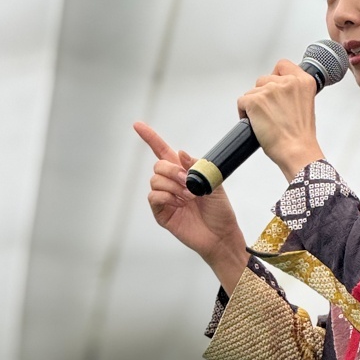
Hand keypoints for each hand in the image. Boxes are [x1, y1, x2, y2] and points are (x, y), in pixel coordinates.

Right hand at [133, 121, 247, 290]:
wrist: (221, 234)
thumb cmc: (220, 210)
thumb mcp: (214, 183)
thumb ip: (198, 167)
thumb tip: (181, 153)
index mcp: (184, 173)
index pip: (162, 152)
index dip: (150, 137)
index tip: (138, 125)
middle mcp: (172, 184)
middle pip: (158, 165)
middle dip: (172, 170)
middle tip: (189, 182)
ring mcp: (165, 199)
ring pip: (155, 180)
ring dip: (173, 186)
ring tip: (189, 197)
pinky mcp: (162, 213)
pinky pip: (154, 197)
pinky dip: (166, 197)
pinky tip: (179, 203)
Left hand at [237, 60, 324, 180]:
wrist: (297, 151)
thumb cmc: (301, 136)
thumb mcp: (306, 106)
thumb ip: (294, 93)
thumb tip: (280, 93)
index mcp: (304, 82)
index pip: (283, 66)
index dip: (276, 77)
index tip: (275, 88)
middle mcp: (287, 82)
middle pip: (264, 79)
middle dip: (264, 95)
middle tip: (270, 112)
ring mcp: (270, 90)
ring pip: (252, 91)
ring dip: (254, 105)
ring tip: (264, 120)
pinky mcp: (255, 101)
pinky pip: (242, 102)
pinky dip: (244, 113)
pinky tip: (255, 123)